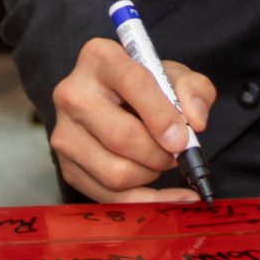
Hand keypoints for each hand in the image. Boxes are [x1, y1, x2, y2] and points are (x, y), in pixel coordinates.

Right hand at [48, 36, 215, 202]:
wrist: (118, 105)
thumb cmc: (148, 89)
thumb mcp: (175, 77)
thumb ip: (194, 89)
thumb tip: (195, 121)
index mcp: (99, 58)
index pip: (133, 82)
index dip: (161, 114)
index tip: (182, 139)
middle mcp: (72, 93)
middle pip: (120, 135)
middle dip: (159, 153)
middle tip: (176, 153)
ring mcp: (63, 133)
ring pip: (116, 172)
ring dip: (150, 174)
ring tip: (159, 160)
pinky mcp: (67, 167)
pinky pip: (110, 197)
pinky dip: (147, 201)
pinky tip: (170, 196)